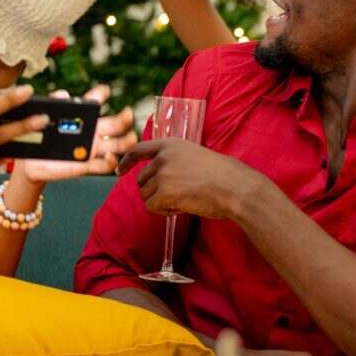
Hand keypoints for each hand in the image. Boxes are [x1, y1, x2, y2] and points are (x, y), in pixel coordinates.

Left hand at [18, 84, 137, 182]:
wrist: (30, 162)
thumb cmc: (38, 137)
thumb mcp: (41, 117)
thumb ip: (53, 105)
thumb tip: (64, 94)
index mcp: (82, 118)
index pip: (94, 102)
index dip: (100, 94)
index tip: (104, 90)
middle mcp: (91, 132)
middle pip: (115, 125)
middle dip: (124, 118)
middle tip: (128, 114)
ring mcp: (91, 149)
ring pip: (116, 145)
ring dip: (127, 141)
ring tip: (131, 138)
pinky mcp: (86, 166)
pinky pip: (103, 165)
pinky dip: (111, 162)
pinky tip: (111, 157)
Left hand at [117, 138, 262, 219]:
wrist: (235, 187)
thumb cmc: (222, 176)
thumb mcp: (195, 156)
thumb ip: (174, 161)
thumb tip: (155, 178)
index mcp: (171, 144)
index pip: (138, 149)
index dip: (126, 161)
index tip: (119, 171)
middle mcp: (163, 156)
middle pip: (141, 180)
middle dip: (154, 191)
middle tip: (177, 196)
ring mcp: (162, 174)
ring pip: (145, 195)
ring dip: (161, 202)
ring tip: (183, 200)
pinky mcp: (163, 192)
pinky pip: (151, 207)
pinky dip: (164, 211)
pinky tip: (182, 207)